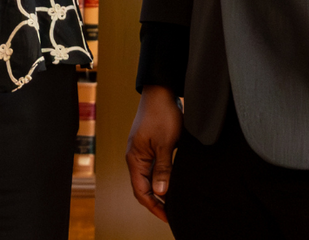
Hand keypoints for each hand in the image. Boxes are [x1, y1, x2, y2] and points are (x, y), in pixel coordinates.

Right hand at [125, 86, 180, 223]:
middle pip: (143, 187)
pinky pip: (154, 169)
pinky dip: (162, 178)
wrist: (161, 92)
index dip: (154, 206)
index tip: (168, 216)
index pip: (141, 191)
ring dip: (159, 191)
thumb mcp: (165, 144)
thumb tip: (162, 191)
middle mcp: (136, 157)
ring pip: (149, 178)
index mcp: (135, 158)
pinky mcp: (150, 146)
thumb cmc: (161, 114)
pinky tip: (172, 182)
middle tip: (172, 213)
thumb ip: (163, 168)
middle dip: (156, 202)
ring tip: (173, 201)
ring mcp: (142, 152)